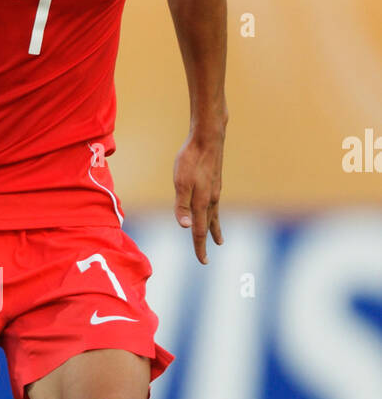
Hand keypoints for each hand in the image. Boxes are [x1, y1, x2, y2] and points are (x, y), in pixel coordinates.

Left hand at [173, 131, 223, 263]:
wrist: (208, 137)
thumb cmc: (190, 159)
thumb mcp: (180, 182)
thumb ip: (181, 205)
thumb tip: (185, 227)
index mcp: (201, 202)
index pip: (198, 230)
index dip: (199, 247)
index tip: (202, 261)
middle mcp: (211, 199)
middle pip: (207, 226)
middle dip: (206, 241)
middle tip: (206, 257)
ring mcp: (215, 190)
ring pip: (214, 215)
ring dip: (214, 229)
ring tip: (218, 239)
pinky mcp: (216, 182)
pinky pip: (215, 205)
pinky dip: (214, 215)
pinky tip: (212, 211)